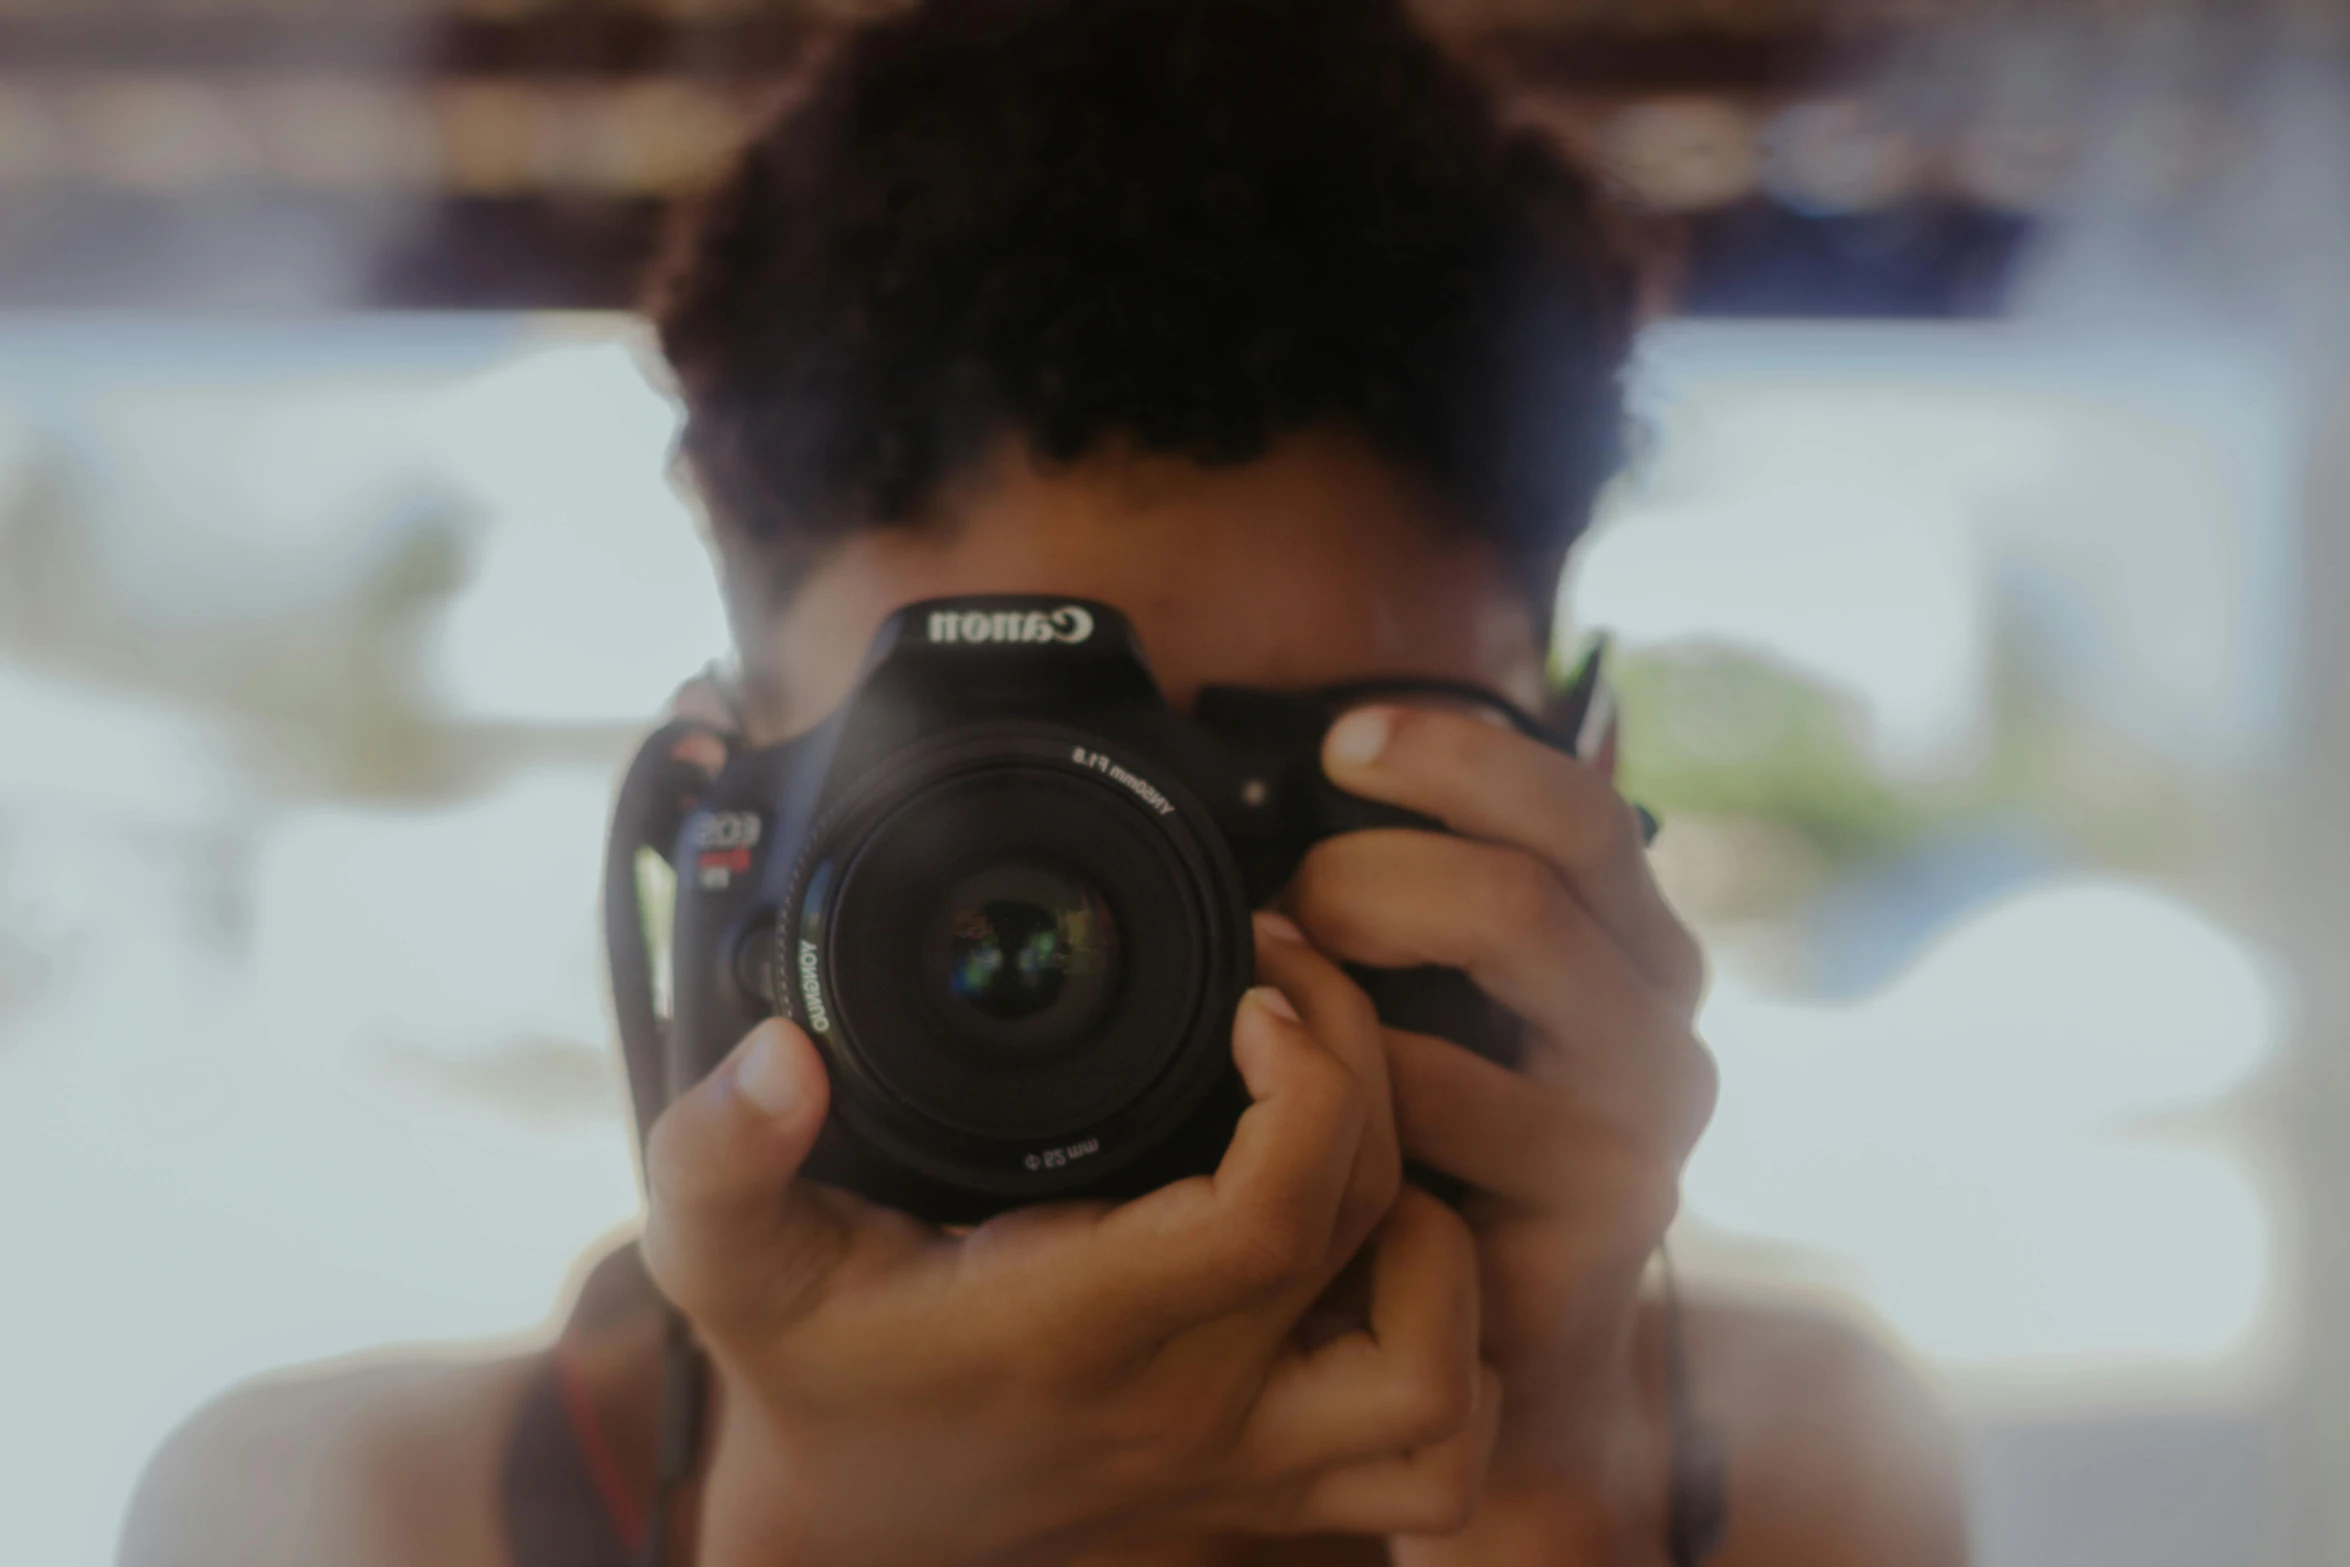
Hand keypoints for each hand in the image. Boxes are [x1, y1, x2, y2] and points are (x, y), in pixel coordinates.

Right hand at [642, 916, 1500, 1566]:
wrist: (845, 1543)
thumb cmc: (815, 1382)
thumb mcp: (733, 1262)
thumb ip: (722, 1156)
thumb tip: (777, 1057)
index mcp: (1079, 1330)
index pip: (1273, 1211)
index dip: (1308, 1073)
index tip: (1257, 989)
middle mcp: (1187, 1413)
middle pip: (1381, 1245)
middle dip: (1370, 1086)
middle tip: (1303, 1001)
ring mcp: (1245, 1476)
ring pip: (1441, 1383)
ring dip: (1437, 1246)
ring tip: (1359, 1142)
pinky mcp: (1272, 1506)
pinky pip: (1434, 1465)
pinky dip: (1450, 1360)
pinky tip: (1380, 1265)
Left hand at [1287, 705, 1714, 1549]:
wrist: (1494, 1361)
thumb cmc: (1444, 1158)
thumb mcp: (1449, 1012)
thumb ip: (1423, 906)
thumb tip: (1306, 782)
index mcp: (1632, 950)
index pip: (1575, 808)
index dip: (1456, 758)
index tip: (1340, 743)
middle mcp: (1659, 1031)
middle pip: (1524, 889)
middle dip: (1368, 875)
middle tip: (1277, 909)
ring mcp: (1637, 1134)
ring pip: (1492, 1006)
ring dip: (1348, 978)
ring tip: (1266, 999)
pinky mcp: (1594, 1229)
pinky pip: (1447, 1119)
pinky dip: (1352, 1090)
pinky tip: (1292, 1102)